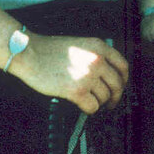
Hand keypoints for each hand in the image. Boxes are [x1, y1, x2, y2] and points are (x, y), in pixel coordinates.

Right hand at [13, 35, 129, 113]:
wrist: (29, 53)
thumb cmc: (48, 50)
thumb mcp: (79, 44)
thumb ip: (95, 55)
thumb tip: (107, 74)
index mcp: (99, 47)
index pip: (123, 66)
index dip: (124, 80)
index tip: (120, 86)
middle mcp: (97, 60)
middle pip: (118, 85)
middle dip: (115, 97)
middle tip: (110, 103)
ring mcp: (88, 76)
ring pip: (105, 97)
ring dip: (99, 103)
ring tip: (90, 101)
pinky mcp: (77, 91)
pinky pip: (93, 107)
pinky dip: (89, 109)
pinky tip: (82, 105)